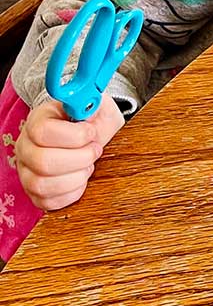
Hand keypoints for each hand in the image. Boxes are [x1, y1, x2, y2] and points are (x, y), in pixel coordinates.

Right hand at [15, 95, 123, 211]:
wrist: (87, 137)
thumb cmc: (89, 122)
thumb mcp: (95, 106)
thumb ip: (92, 102)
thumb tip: (89, 103)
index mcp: (36, 121)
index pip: (43, 132)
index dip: (75, 136)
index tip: (92, 133)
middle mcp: (25, 147)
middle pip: (44, 162)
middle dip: (80, 159)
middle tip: (94, 151)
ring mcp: (26, 171)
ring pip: (44, 185)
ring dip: (77, 177)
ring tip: (88, 166)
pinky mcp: (35, 193)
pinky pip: (49, 202)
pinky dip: (72, 193)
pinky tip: (81, 179)